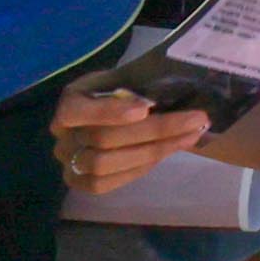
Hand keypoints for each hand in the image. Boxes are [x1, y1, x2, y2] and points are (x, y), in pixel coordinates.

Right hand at [51, 85, 211, 196]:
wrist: (117, 112)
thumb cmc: (127, 90)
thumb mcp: (130, 77)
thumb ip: (143, 83)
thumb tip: (183, 85)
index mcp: (71, 100)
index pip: (75, 110)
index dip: (108, 112)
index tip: (144, 109)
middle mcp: (62, 134)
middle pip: (102, 139)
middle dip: (154, 130)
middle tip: (196, 119)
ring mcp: (68, 161)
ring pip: (104, 164)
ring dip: (153, 151)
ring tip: (191, 136)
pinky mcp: (80, 182)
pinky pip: (105, 183)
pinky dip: (139, 168)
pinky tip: (168, 152)